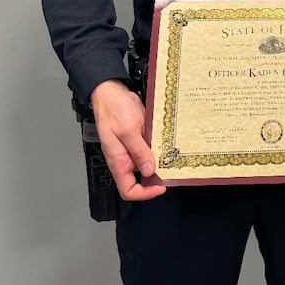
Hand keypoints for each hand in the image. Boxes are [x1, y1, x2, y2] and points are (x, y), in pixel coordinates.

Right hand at [90, 79, 166, 201]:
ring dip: (160, 161)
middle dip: (157, 177)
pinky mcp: (138, 140)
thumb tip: (150, 171)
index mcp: (118, 161)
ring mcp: (131, 149)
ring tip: (173, 155)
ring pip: (148, 163)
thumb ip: (139, 151)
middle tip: (172, 169)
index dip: (145, 193)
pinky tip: (168, 143)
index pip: (128, 190)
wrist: (111, 91)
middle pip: (141, 179)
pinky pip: (150, 150)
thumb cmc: (113, 109)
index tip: (161, 187)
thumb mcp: (128, 130)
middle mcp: (124, 158)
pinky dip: (159, 149)